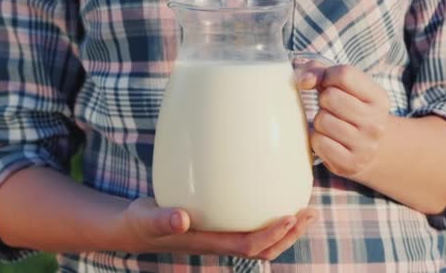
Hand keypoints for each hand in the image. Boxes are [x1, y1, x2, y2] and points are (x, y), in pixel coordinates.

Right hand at [118, 197, 318, 259]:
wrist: (135, 228)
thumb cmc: (141, 224)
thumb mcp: (146, 220)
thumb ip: (161, 220)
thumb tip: (180, 219)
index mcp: (209, 244)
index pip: (248, 246)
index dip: (271, 236)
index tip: (290, 217)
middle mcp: (220, 243)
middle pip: (264, 248)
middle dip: (290, 234)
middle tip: (310, 212)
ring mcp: (222, 235)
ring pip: (262, 240)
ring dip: (286, 228)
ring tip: (304, 208)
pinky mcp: (220, 225)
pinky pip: (251, 224)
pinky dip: (269, 216)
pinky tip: (275, 197)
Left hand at [296, 62, 390, 178]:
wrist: (371, 150)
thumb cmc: (349, 109)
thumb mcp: (343, 86)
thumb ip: (319, 70)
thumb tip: (304, 81)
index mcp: (379, 99)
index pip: (344, 74)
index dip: (328, 77)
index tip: (329, 86)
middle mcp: (376, 123)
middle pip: (330, 97)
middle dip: (324, 101)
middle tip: (331, 109)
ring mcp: (365, 146)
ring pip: (322, 120)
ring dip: (319, 121)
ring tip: (331, 125)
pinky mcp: (349, 164)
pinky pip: (318, 142)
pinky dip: (316, 139)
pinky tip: (328, 140)